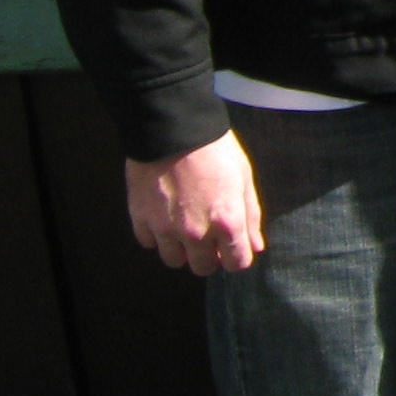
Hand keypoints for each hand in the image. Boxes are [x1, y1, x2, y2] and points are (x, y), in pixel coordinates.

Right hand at [126, 136, 266, 273]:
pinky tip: (163, 214)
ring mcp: (165, 228)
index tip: (232, 245)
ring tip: (184, 223)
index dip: (236, 255)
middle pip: (203, 268)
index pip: (236, 263)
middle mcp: (196, 232)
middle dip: (209, 255)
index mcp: (227, 222)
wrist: (175, 128)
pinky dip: (156, 233)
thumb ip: (251, 216)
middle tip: (207, 234)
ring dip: (180, 248)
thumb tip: (255, 247)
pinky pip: (148, 242)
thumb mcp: (244, 178)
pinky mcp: (140, 219)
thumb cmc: (215, 149)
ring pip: (173, 260)